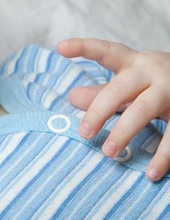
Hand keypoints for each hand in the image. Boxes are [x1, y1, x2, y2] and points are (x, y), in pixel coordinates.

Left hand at [57, 38, 169, 181]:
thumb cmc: (158, 83)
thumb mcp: (132, 82)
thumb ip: (102, 91)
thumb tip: (71, 97)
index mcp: (134, 63)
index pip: (106, 51)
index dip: (83, 47)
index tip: (60, 47)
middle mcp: (152, 73)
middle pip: (120, 88)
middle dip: (99, 110)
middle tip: (84, 132)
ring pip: (144, 110)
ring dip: (124, 132)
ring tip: (108, 152)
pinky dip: (163, 156)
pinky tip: (151, 173)